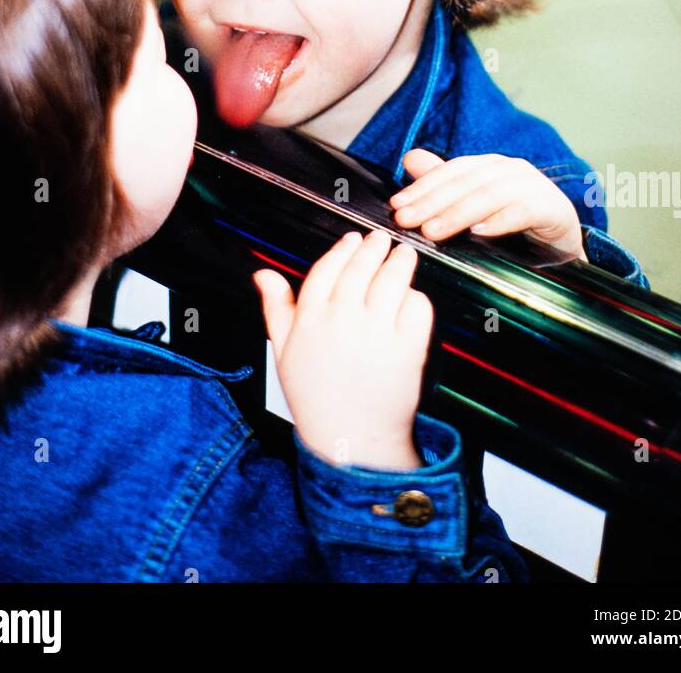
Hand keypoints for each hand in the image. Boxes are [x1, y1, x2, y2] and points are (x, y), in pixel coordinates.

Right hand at [253, 229, 432, 470]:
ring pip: (392, 281)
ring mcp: (378, 333)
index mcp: (311, 321)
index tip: (351, 239)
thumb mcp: (284, 351)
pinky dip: (416, 297)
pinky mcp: (408, 348)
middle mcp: (343, 322)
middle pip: (361, 269)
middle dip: (373, 248)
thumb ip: (276, 307)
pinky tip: (412, 294)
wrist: (350, 442)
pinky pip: (416, 309)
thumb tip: (263, 274)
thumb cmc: (316, 397)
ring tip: (404, 254)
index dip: (342, 250)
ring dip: (400, 262)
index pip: (327, 269)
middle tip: (382, 238)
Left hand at [389, 149, 586, 259]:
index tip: (397, 206)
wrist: (564, 254)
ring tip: (433, 230)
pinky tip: (480, 233)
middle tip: (407, 220)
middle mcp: (511, 170)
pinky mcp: (554, 209)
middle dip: (433, 201)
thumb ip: (445, 185)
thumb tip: (410, 158)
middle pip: (466, 182)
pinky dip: (501, 220)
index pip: (451, 171)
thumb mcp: (475, 209)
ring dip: (459, 213)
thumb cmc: (516, 230)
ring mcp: (535, 187)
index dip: (423, 187)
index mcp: (490, 167)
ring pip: (490, 194)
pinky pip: (524, 211)